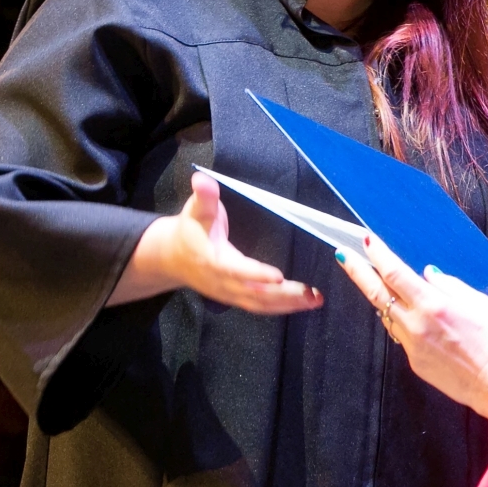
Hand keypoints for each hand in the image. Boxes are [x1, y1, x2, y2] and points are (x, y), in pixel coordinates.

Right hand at [110, 172, 321, 313]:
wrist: (172, 256)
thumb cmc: (189, 228)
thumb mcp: (195, 209)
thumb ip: (204, 195)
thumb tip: (202, 179)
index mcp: (212, 260)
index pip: (235, 270)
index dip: (256, 275)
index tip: (278, 276)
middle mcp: (222, 283)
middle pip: (254, 294)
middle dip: (284, 295)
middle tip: (312, 293)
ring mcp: (229, 294)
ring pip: (260, 304)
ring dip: (288, 304)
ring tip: (315, 300)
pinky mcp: (236, 298)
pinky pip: (260, 307)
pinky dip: (282, 307)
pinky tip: (304, 303)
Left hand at [337, 235, 487, 417]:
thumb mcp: (477, 302)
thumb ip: (449, 285)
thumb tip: (428, 274)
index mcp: (433, 304)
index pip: (395, 274)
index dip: (378, 255)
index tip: (367, 241)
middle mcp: (416, 324)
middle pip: (377, 293)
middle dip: (357, 271)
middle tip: (343, 255)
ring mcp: (411, 344)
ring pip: (387, 315)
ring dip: (381, 298)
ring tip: (377, 282)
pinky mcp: (413, 361)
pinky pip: (401, 334)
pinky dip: (402, 321)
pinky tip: (410, 316)